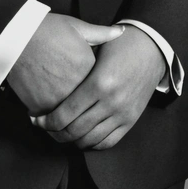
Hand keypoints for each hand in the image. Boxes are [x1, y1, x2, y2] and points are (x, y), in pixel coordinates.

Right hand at [7, 13, 124, 114]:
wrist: (17, 36)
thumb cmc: (48, 29)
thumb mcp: (77, 27)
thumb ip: (102, 34)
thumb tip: (122, 30)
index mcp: (91, 70)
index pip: (100, 88)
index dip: (96, 87)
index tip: (91, 88)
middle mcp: (78, 89)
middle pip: (86, 107)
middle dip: (84, 111)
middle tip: (79, 110)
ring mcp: (60, 100)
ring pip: (69, 119)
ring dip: (65, 121)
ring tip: (61, 118)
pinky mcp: (42, 107)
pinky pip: (49, 120)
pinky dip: (47, 119)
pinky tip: (44, 116)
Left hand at [29, 24, 165, 149]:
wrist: (152, 47)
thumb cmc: (120, 44)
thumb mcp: (96, 46)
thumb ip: (75, 62)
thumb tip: (47, 76)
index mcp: (99, 83)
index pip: (65, 113)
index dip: (46, 121)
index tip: (35, 119)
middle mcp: (111, 102)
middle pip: (75, 130)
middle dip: (54, 133)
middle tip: (43, 128)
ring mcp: (123, 113)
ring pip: (90, 140)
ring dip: (71, 141)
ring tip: (59, 133)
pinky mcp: (131, 120)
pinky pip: (109, 142)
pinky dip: (92, 144)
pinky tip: (80, 136)